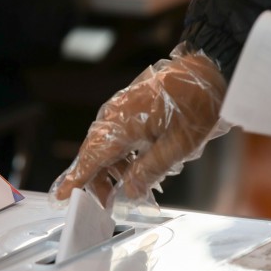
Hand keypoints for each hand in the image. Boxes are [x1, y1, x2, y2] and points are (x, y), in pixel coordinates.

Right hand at [50, 44, 227, 206]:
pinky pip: (118, 133)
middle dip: (97, 180)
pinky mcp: (131, 105)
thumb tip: (129, 190)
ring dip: (112, 167)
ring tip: (128, 185)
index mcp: (121, 126)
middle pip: (95, 154)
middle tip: (106, 203)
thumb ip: (149, 171)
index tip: (62, 195)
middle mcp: (114, 115)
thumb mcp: (177, 146)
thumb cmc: (196, 104)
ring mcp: (121, 108)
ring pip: (107, 144)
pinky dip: (122, 152)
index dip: (76, 180)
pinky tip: (137, 164)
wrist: (208, 68)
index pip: (90, 159)